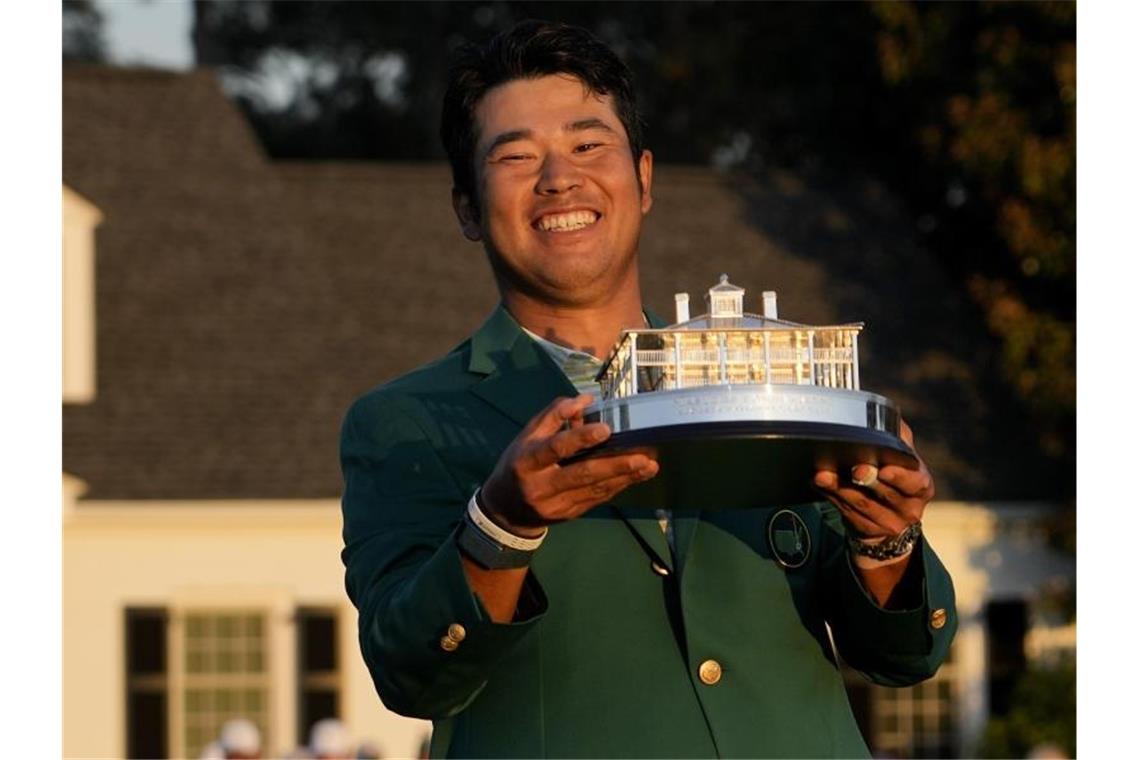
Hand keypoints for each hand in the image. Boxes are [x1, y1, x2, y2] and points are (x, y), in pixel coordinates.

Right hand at [481, 394, 658, 535]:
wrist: (505, 511)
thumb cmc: (518, 465)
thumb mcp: (526, 437)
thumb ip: (553, 416)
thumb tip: (586, 399)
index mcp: (528, 461)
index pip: (556, 448)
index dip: (580, 438)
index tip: (606, 429)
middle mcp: (542, 486)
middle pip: (583, 474)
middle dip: (615, 465)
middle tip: (643, 456)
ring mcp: (557, 504)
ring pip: (596, 490)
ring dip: (625, 477)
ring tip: (649, 465)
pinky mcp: (570, 514)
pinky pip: (598, 498)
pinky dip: (618, 486)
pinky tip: (636, 476)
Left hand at [812, 420, 934, 540]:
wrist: (889, 514)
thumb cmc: (894, 475)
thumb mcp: (901, 456)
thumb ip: (898, 437)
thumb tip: (885, 421)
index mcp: (921, 485)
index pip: (915, 482)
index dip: (900, 476)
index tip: (884, 469)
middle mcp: (909, 508)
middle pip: (885, 494)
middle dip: (866, 480)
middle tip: (853, 468)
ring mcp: (889, 523)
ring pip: (863, 506)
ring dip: (841, 489)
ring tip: (824, 475)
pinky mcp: (868, 532)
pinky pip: (847, 514)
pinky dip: (832, 498)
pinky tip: (821, 485)